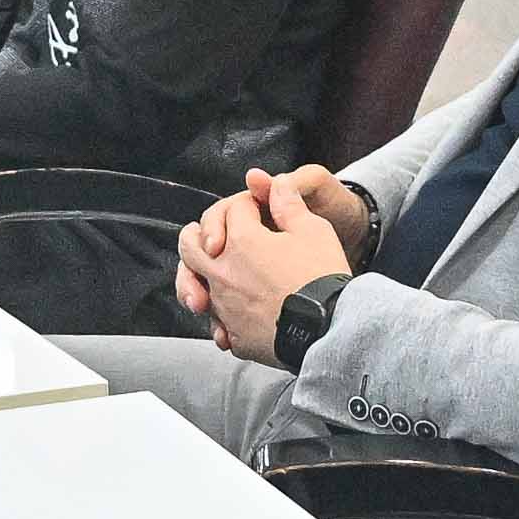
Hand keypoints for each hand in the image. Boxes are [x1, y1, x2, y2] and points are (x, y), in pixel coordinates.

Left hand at [177, 168, 360, 358]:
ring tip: (209, 270)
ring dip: (199, 273)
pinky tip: (232, 312)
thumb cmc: (322, 279)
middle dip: (198, 233)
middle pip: (190, 244)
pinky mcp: (233, 333)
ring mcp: (224, 304)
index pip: (233, 209)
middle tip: (205, 233)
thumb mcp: (314, 230)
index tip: (259, 209)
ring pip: (194, 282)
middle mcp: (223, 271)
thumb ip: (290, 205)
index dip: (248, 204)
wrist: (328, 329)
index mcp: (242, 240)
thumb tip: (278, 184)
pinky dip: (220, 313)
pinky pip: (216, 320)